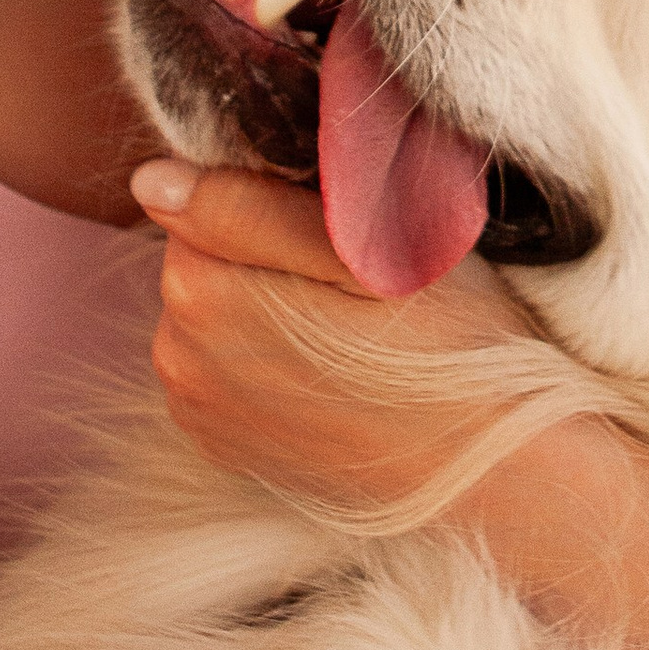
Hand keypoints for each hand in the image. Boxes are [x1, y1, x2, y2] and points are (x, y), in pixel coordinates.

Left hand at [134, 163, 528, 510]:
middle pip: (204, 257)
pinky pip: (230, 369)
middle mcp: (177, 359)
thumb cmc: (448, 342)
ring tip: (354, 329)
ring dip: (268, 306)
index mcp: (199, 294)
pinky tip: (336, 371)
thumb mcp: (363, 249)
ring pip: (217, 313)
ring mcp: (200, 413)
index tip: (343, 227)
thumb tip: (150, 180)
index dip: (275, 197)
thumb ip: (246, 207)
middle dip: (266, 253)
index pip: (203, 199)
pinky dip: (271, 358)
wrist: (498, 468)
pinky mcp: (230, 448)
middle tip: (357, 280)